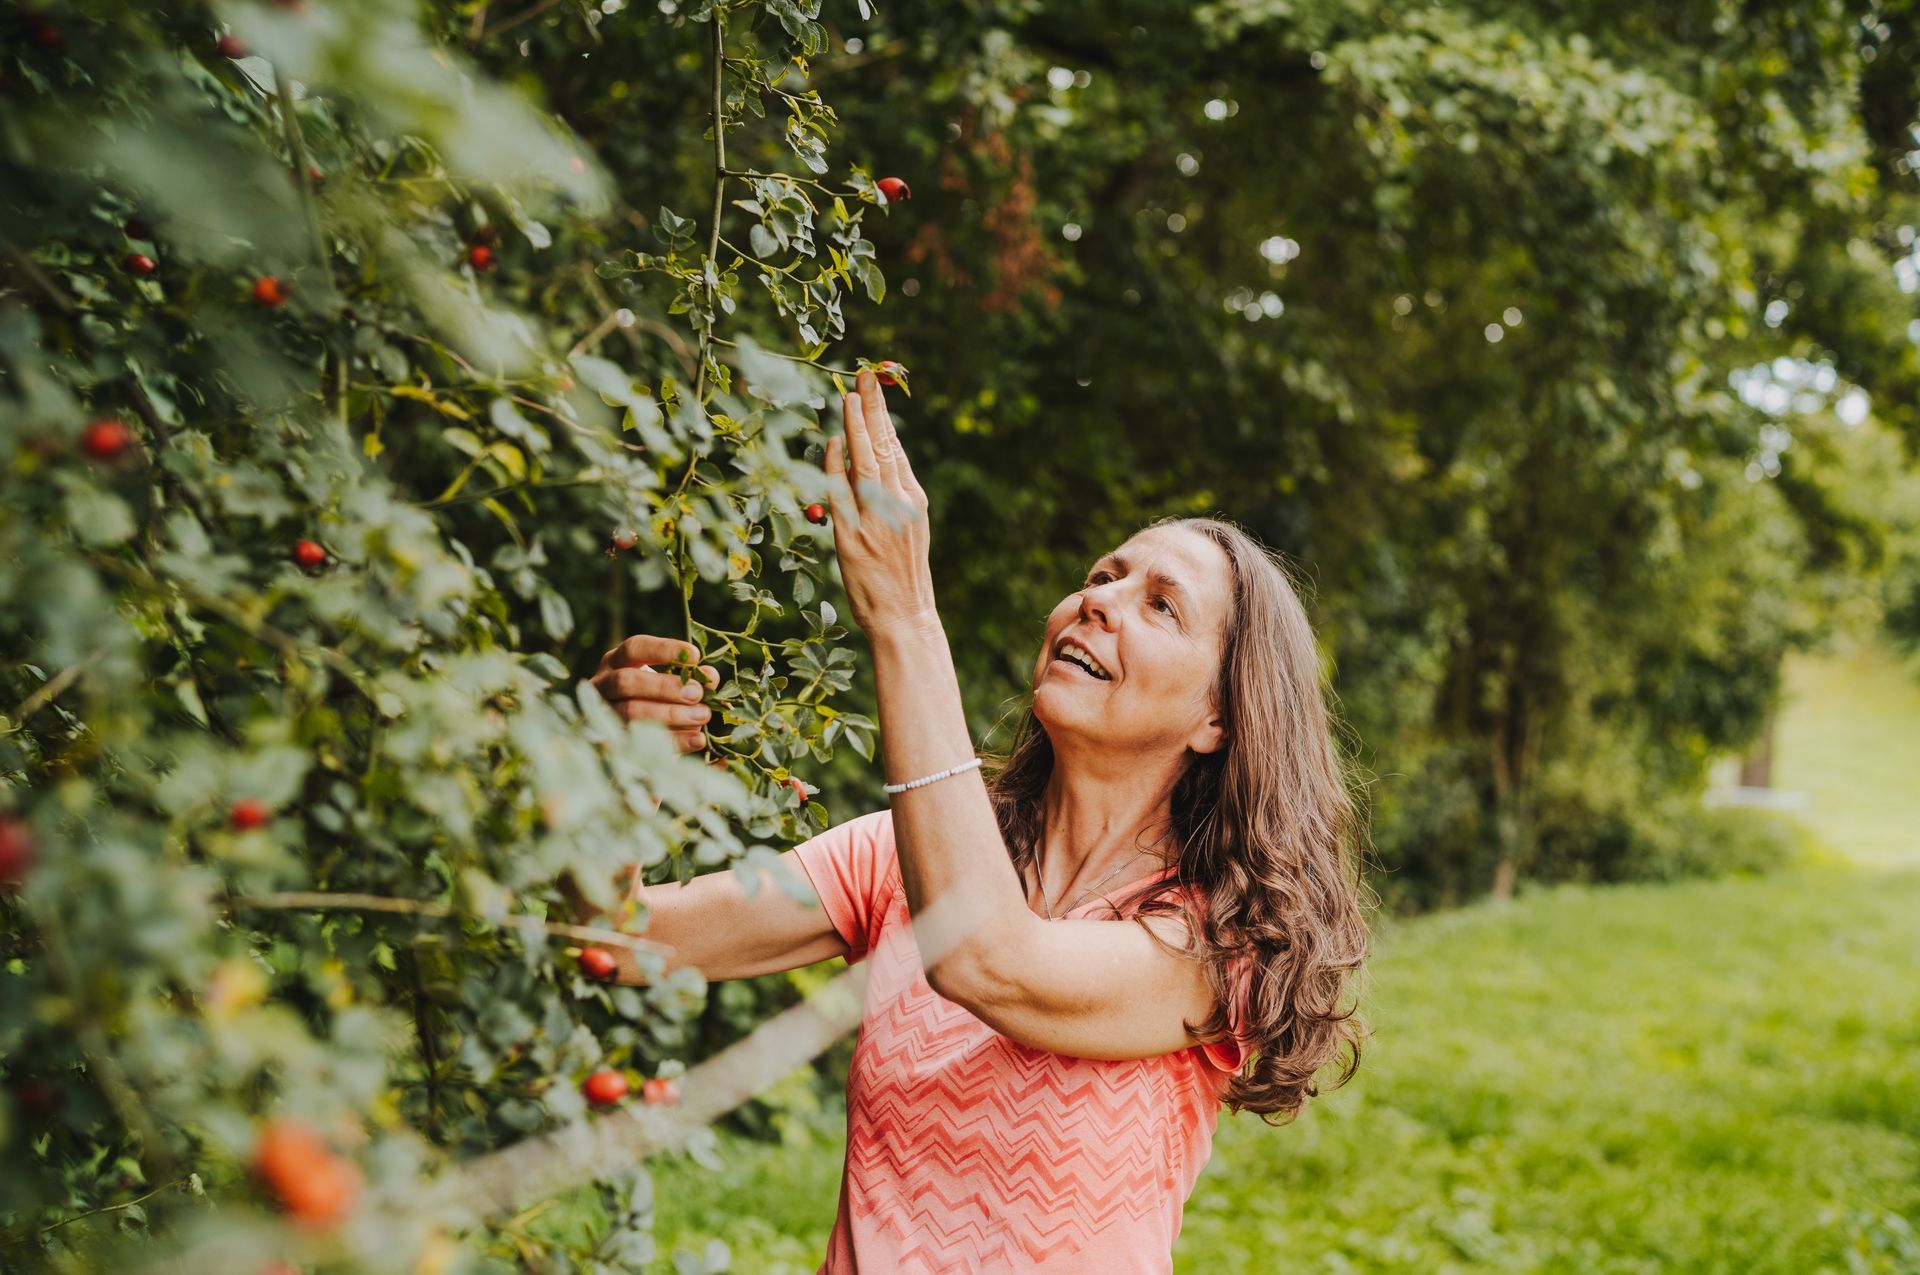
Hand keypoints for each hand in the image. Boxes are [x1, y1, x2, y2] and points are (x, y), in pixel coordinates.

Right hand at [590, 634, 720, 753]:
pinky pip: (641, 742)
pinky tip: (698, 739)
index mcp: (616, 662)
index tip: (695, 656)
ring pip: (630, 713)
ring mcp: (603, 716)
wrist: (638, 739)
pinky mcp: (612, 744)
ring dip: (671, 714)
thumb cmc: (658, 702)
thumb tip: (710, 677)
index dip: (663, 650)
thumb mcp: (671, 685)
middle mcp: (603, 685)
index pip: (634, 648)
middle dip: (664, 687)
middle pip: (626, 681)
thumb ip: (691, 679)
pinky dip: (673, 741)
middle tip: (697, 693)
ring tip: (702, 716)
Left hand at [825, 367, 936, 635]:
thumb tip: (867, 463)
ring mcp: (875, 519)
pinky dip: (837, 466)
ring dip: (856, 427)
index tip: (874, 390)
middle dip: (872, 408)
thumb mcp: (908, 530)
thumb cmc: (902, 576)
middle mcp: (897, 505)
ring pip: (865, 462)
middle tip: (863, 376)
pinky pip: (841, 493)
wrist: (904, 617)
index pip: (895, 449)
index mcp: (913, 501)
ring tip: (849, 396)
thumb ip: (892, 497)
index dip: (883, 417)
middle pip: (883, 446)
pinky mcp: (852, 537)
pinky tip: (833, 442)